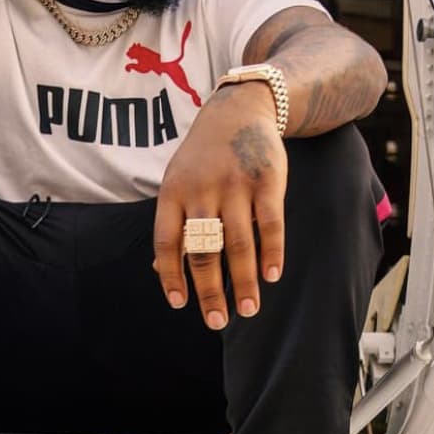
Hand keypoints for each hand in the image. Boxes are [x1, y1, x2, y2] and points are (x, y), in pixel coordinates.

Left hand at [152, 84, 285, 328]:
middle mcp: (202, 190)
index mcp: (173, 193)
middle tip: (218, 321)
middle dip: (210, 291)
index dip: (172, 276)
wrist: (238, 111)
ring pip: (239, 244)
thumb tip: (161, 274)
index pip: (167, 243)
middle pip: (204, 250)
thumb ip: (173, 225)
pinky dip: (272, 253)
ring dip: (244, 282)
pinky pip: (270, 224)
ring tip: (247, 310)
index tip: (180, 305)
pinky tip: (271, 276)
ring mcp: (235, 185)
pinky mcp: (267, 181)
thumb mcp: (177, 182)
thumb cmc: (202, 158)